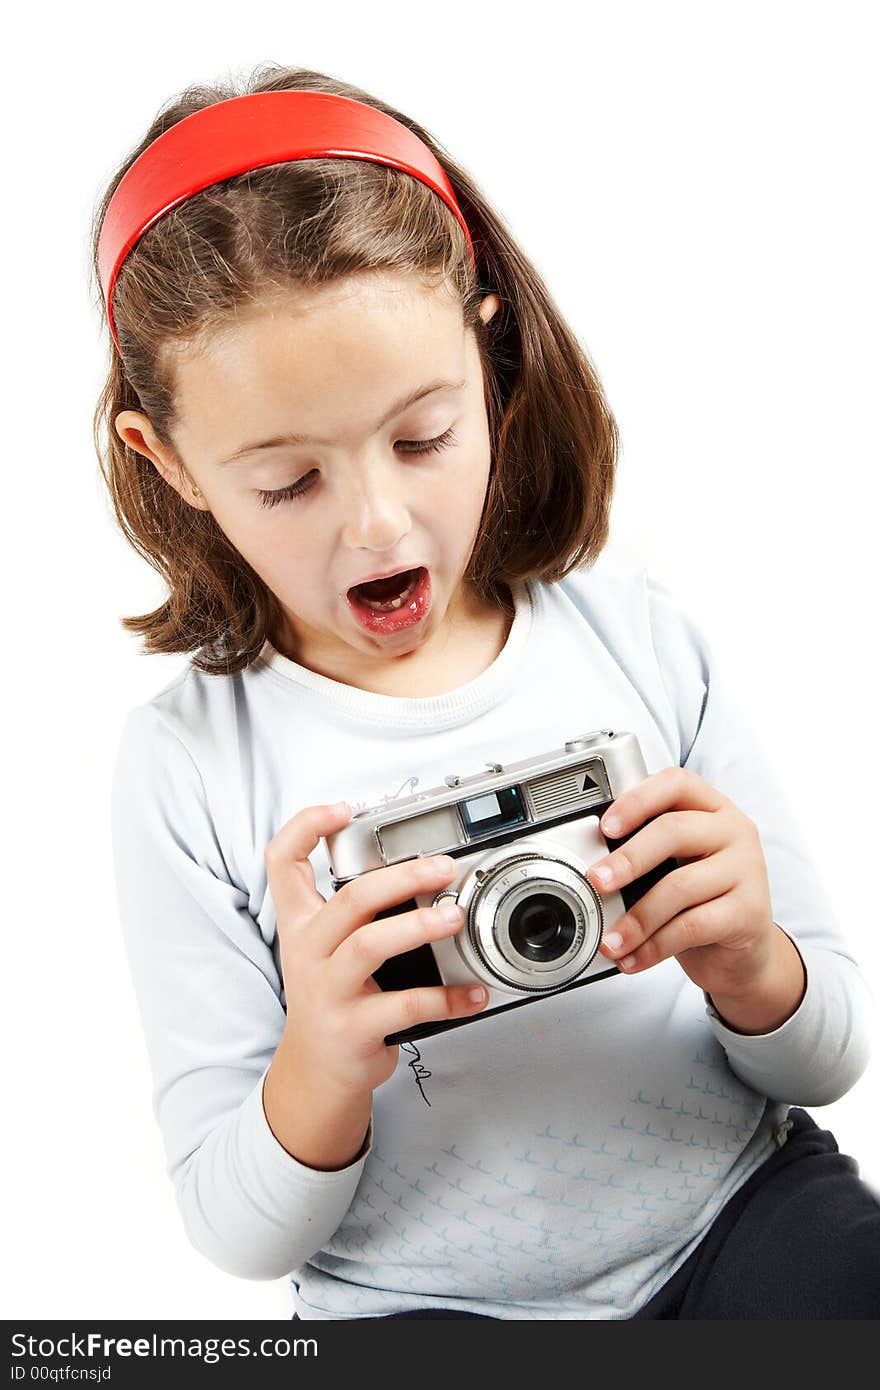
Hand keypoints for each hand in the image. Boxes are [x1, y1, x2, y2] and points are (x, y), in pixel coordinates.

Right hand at [265, 803, 487, 1094]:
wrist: (317, 1071)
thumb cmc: (331, 996)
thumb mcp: (323, 947)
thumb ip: (349, 905)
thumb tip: (403, 858)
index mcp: (301, 924)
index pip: (282, 863)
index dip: (305, 827)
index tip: (342, 809)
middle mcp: (309, 952)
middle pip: (348, 900)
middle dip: (400, 877)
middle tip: (442, 867)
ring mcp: (328, 991)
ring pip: (368, 946)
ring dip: (417, 927)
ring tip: (453, 917)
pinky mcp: (353, 1029)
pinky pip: (404, 1007)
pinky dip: (446, 998)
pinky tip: (471, 992)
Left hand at [589, 767, 801, 1015]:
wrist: (742, 954)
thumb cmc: (699, 900)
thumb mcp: (673, 865)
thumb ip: (645, 852)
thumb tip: (591, 865)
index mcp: (712, 808)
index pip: (677, 783)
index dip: (637, 800)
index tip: (605, 827)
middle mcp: (734, 831)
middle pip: (674, 830)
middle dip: (628, 859)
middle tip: (597, 882)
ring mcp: (748, 870)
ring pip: (680, 885)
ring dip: (636, 918)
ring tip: (610, 941)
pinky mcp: (750, 912)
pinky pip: (692, 926)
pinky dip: (654, 946)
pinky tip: (633, 959)